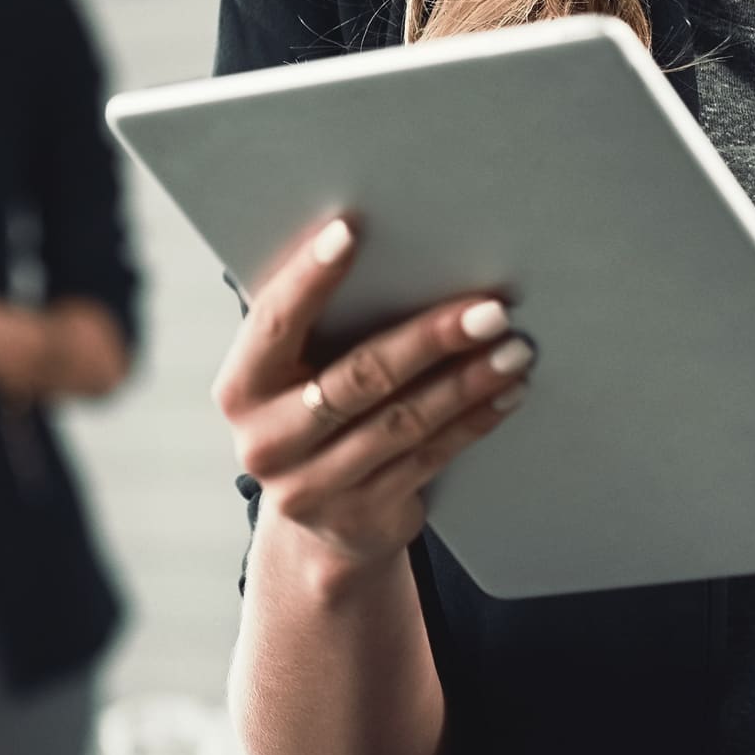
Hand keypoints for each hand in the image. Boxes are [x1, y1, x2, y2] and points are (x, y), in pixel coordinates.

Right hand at [216, 217, 531, 574]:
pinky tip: (506, 393)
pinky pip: (427, 459)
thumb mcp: (297, 375)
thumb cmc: (314, 414)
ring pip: (402, 422)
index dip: (309, 277)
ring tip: (514, 349)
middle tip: (490, 310)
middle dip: (431, 339)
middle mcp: (266, 442)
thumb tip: (406, 255)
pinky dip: (473, 422)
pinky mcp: (361, 517)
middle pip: (357, 378)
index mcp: (241, 388)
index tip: (350, 230)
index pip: (274, 321)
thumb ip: (323, 328)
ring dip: (466, 382)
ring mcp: (311, 488)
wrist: (320, 524)